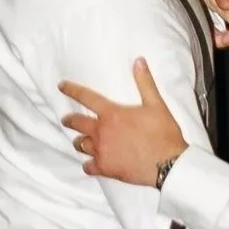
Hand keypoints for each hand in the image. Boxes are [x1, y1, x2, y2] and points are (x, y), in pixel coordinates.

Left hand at [61, 58, 186, 187]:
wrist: (167, 164)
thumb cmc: (162, 133)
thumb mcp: (156, 104)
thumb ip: (145, 82)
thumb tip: (138, 60)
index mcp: (111, 114)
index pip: (86, 97)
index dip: (72, 90)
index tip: (61, 86)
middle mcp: (101, 132)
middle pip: (77, 124)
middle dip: (69, 120)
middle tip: (66, 120)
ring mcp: (101, 151)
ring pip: (81, 145)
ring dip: (80, 142)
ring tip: (81, 141)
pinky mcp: (105, 168)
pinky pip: (88, 167)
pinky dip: (88, 164)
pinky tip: (90, 164)